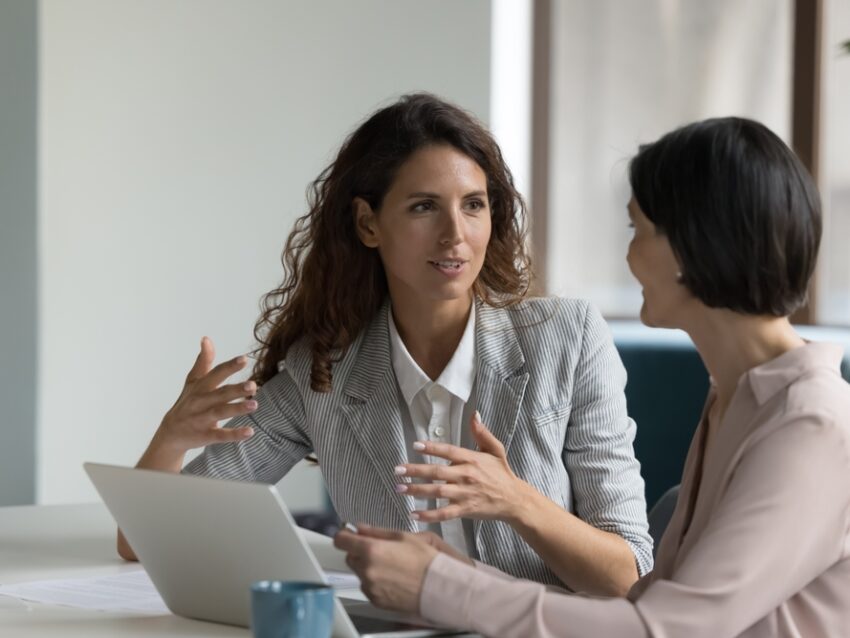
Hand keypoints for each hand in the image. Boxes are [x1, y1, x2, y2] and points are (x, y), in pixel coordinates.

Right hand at [152, 337, 256, 454]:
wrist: (169, 434)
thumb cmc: (187, 402)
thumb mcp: (193, 382)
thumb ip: (203, 361)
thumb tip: (206, 338)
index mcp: (200, 387)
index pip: (216, 374)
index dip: (229, 367)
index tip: (244, 359)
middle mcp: (200, 402)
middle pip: (220, 394)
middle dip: (236, 389)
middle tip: (253, 385)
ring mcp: (202, 419)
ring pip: (220, 413)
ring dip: (237, 409)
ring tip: (255, 405)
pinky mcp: (204, 436)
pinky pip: (220, 435)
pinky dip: (234, 434)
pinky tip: (250, 432)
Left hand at [333, 525, 438, 613]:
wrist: (437, 587)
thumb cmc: (425, 560)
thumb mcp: (403, 537)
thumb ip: (376, 532)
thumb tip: (359, 528)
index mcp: (371, 550)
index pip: (341, 540)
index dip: (345, 535)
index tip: (350, 535)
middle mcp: (366, 569)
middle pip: (350, 557)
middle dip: (360, 552)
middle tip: (380, 550)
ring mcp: (370, 587)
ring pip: (359, 573)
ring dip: (368, 568)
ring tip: (390, 567)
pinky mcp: (375, 600)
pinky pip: (368, 588)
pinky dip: (375, 582)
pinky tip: (392, 579)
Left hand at [395, 411, 533, 523]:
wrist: (514, 500)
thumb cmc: (502, 474)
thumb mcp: (496, 450)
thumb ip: (482, 433)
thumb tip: (474, 414)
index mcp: (472, 459)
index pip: (448, 451)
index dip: (432, 448)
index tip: (415, 445)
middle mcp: (466, 476)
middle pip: (437, 472)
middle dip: (415, 471)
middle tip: (397, 470)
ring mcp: (465, 494)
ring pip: (437, 492)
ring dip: (417, 490)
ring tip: (399, 488)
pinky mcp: (465, 509)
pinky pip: (444, 513)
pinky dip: (428, 514)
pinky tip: (413, 514)